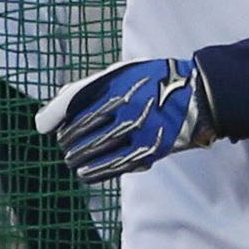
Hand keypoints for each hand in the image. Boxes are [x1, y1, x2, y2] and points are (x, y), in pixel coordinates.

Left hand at [44, 56, 215, 184]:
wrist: (197, 94)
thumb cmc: (152, 81)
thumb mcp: (118, 74)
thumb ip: (85, 89)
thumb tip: (51, 112)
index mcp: (116, 87)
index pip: (74, 106)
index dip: (58, 121)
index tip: (53, 129)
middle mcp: (125, 109)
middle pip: (83, 131)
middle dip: (68, 142)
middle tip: (65, 147)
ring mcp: (138, 131)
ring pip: (97, 150)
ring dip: (80, 159)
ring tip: (73, 162)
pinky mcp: (150, 149)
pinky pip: (116, 165)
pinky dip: (97, 172)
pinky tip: (86, 175)